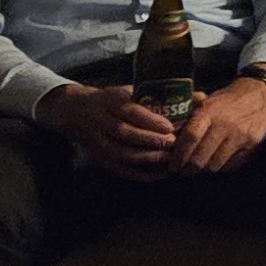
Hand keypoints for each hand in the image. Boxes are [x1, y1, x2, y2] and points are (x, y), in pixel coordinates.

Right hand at [36, 81, 176, 178]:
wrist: (73, 112)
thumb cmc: (110, 101)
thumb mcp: (125, 92)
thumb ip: (152, 97)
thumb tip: (192, 100)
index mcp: (108, 100)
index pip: (129, 111)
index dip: (150, 120)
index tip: (170, 126)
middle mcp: (99, 121)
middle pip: (125, 134)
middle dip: (150, 140)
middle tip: (172, 143)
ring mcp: (96, 142)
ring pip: (122, 153)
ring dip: (147, 158)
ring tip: (169, 158)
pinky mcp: (98, 158)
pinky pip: (121, 169)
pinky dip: (141, 173)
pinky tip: (160, 173)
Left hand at [171, 75, 265, 174]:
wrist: (261, 93)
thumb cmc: (228, 99)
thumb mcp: (207, 99)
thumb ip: (188, 114)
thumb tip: (168, 132)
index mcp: (210, 112)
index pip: (190, 137)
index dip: (179, 155)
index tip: (172, 165)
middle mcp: (225, 125)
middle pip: (200, 158)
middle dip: (188, 169)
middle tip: (183, 171)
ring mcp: (240, 136)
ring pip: (214, 165)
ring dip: (205, 168)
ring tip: (200, 165)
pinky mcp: (252, 145)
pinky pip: (231, 165)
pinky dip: (222, 166)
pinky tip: (218, 159)